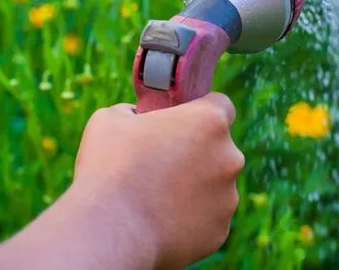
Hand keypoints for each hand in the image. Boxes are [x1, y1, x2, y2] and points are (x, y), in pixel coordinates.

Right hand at [73, 93, 243, 268]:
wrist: (108, 233)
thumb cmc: (109, 168)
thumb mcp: (111, 119)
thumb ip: (134, 112)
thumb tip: (135, 118)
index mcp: (210, 121)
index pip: (221, 105)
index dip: (201, 111)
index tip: (183, 122)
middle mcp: (229, 157)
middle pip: (219, 149)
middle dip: (197, 153)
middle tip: (162, 164)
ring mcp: (229, 197)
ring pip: (215, 186)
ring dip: (195, 188)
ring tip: (155, 198)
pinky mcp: (220, 230)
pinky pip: (208, 219)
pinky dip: (190, 219)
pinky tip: (160, 223)